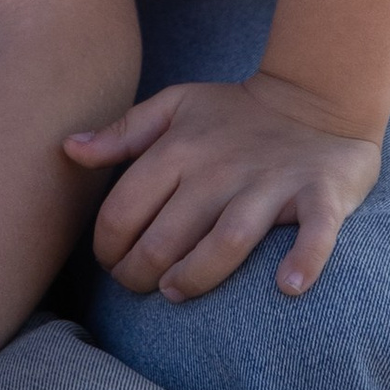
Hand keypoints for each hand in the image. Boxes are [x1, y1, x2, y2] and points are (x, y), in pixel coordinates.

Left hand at [68, 71, 383, 299]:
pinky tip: (287, 288)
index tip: (111, 264)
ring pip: (227, 241)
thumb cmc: (235, 112)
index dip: (107, 246)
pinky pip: (314, 233)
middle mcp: (220, 169)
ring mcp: (271, 184)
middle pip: (167, 236)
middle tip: (138, 288)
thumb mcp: (174, 107)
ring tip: (177, 292)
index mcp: (180, 149)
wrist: (317, 97)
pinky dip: (304, 261)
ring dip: (196, 276)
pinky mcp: (320, 195)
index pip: (124, 209)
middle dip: (140, 273)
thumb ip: (122, 132)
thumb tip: (69, 149)